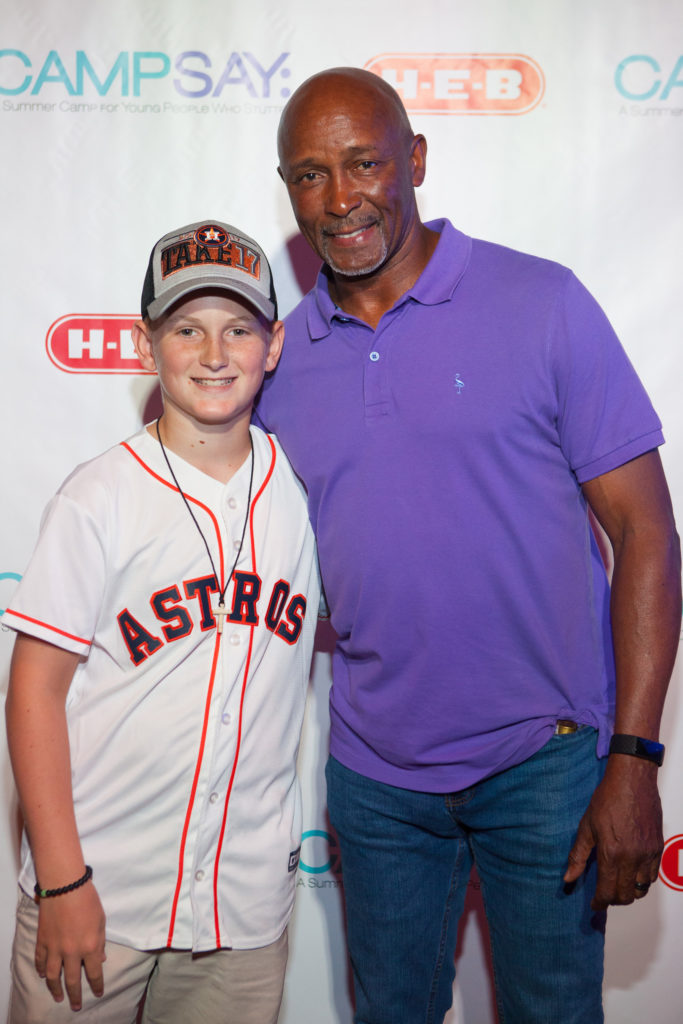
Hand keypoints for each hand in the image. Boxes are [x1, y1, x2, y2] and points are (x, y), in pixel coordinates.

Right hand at [35, 882, 105, 1009]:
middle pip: (73, 980)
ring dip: (56, 989)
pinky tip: (44, 976)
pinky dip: (42, 970)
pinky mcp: (42, 941)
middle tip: (76, 1006)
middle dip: (76, 995)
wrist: (65, 886)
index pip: (94, 973)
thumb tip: (100, 960)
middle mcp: (72, 952)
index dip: (97, 985)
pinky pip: (41, 961)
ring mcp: (55, 948)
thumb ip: (100, 942)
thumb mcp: (101, 921)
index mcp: (90, 947)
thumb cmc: (88, 900)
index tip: (98, 993)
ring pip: (54, 976)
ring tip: (59, 997)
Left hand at [564, 755, 662, 909]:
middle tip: (604, 894)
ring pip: (642, 888)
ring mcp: (648, 854)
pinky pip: (653, 875)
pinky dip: (642, 879)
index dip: (600, 902)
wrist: (631, 780)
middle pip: (626, 895)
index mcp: (612, 853)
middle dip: (613, 899)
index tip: (595, 904)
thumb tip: (568, 878)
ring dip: (629, 891)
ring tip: (618, 883)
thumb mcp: (586, 826)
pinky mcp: (658, 847)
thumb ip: (578, 855)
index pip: (607, 892)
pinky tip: (632, 871)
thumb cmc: (607, 799)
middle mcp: (632, 858)